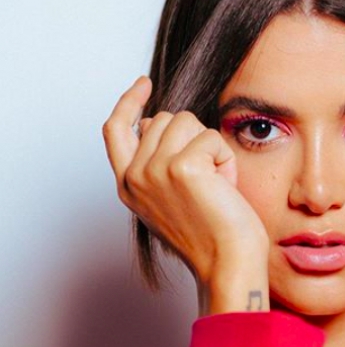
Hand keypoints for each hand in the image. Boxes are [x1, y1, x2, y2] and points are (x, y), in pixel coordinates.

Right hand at [102, 76, 269, 313]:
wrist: (227, 263)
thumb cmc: (211, 233)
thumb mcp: (172, 196)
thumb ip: (158, 162)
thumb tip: (156, 122)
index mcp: (128, 185)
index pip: (116, 129)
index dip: (129, 102)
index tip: (143, 83)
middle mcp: (134, 177)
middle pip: (166, 119)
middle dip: (195, 140)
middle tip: (208, 180)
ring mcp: (154, 170)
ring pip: (188, 122)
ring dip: (211, 148)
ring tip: (216, 185)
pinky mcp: (181, 167)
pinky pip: (211, 137)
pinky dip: (226, 159)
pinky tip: (225, 187)